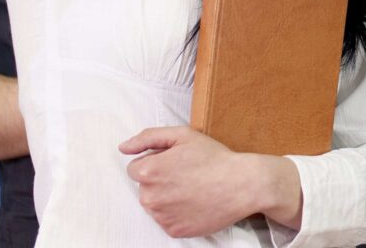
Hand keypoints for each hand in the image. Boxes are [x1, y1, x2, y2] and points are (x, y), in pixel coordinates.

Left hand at [119, 126, 282, 237]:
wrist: (242, 184)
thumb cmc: (214, 157)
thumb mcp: (183, 135)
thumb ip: (148, 137)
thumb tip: (123, 148)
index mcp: (148, 172)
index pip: (136, 168)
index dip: (156, 162)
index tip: (176, 162)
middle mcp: (149, 197)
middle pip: (144, 187)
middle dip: (160, 180)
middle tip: (187, 174)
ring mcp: (161, 217)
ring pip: (155, 204)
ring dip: (167, 197)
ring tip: (192, 188)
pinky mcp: (173, 231)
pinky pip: (167, 220)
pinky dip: (177, 212)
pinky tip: (195, 202)